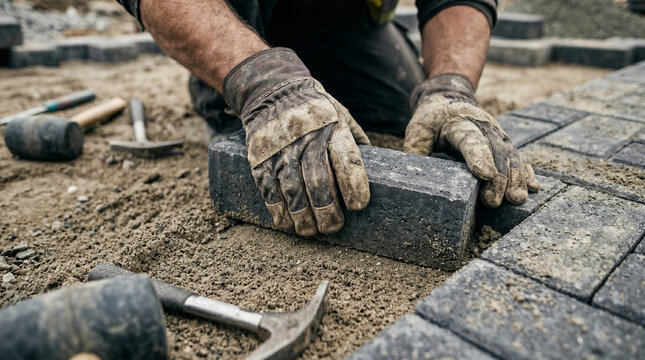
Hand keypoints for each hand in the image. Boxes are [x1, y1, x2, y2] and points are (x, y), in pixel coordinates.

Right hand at [223, 48, 369, 235]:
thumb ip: (356, 141)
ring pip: (292, 191)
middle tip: (333, 227)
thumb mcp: (341, 114)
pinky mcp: (260, 159)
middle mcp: (306, 140)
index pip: (346, 160)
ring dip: (302, 216)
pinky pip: (269, 190)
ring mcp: (281, 151)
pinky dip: (278, 210)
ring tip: (310, 230)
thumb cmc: (316, 110)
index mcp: (332, 129)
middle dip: (327, 211)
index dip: (354, 186)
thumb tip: (376, 168)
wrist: (272, 91)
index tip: (358, 206)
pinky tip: (286, 223)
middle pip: (318, 182)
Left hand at [404, 73, 539, 206]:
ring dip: (516, 178)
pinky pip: (517, 157)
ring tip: (516, 199)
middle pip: (495, 151)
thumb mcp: (417, 130)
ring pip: (510, 155)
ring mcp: (496, 134)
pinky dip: (526, 172)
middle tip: (494, 201)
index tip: (486, 175)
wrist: (448, 99)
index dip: (479, 157)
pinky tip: (533, 187)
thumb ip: (417, 150)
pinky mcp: (503, 142)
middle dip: (498, 177)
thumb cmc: (431, 120)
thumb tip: (417, 177)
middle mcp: (483, 127)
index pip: (471, 140)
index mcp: (459, 123)